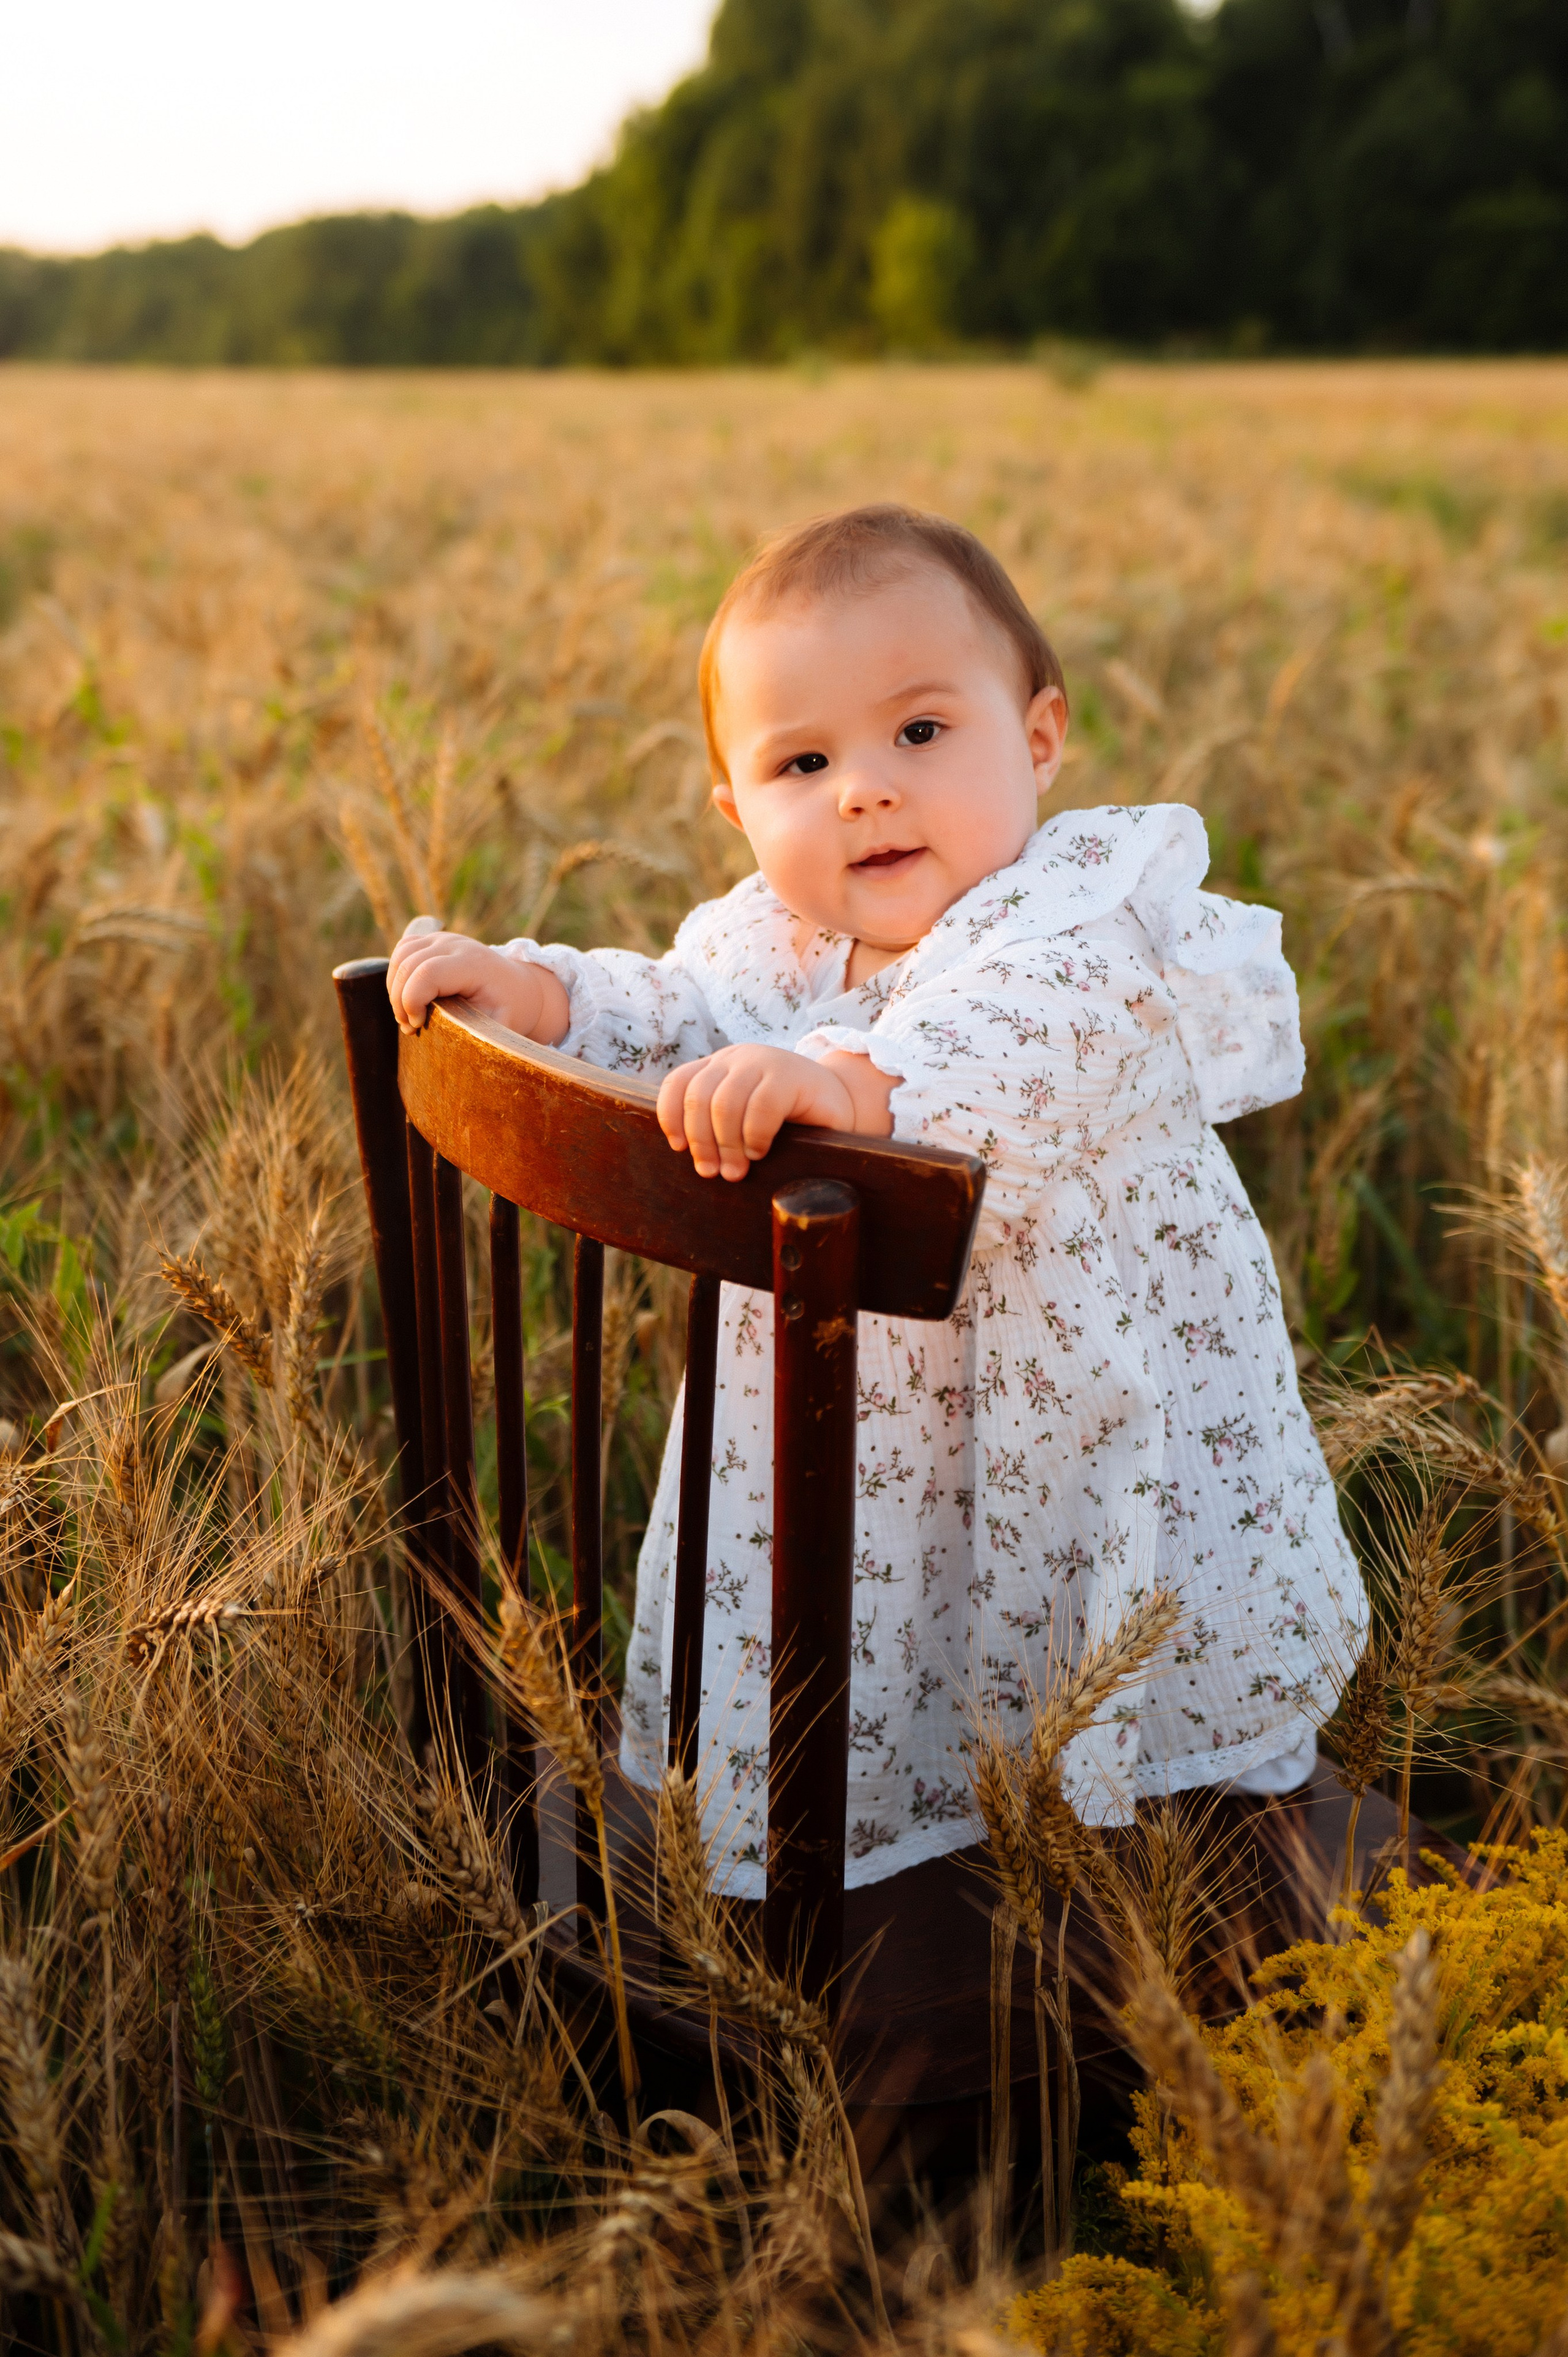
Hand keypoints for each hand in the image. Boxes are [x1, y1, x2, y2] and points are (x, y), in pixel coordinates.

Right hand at [385, 917, 569, 1041]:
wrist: (518, 987)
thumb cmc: (509, 1011)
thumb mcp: (500, 1028)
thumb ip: (477, 1038)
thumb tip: (455, 1067)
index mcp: (474, 964)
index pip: (427, 973)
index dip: (412, 1001)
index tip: (418, 1026)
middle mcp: (457, 945)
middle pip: (408, 964)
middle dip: (400, 1000)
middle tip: (411, 1028)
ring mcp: (444, 939)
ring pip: (401, 955)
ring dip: (395, 988)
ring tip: (408, 1014)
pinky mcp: (434, 940)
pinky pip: (402, 951)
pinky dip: (397, 975)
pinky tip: (408, 997)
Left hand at [656, 1044, 894, 1180]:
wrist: (839, 1104)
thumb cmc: (788, 1120)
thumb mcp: (745, 1118)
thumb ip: (718, 1125)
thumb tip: (693, 1158)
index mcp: (720, 1066)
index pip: (679, 1082)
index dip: (671, 1116)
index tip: (679, 1148)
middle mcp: (738, 1058)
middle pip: (698, 1097)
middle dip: (701, 1141)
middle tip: (712, 1172)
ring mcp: (765, 1062)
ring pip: (724, 1103)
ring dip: (726, 1144)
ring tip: (736, 1171)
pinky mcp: (791, 1075)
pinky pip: (760, 1107)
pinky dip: (754, 1136)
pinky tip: (759, 1151)